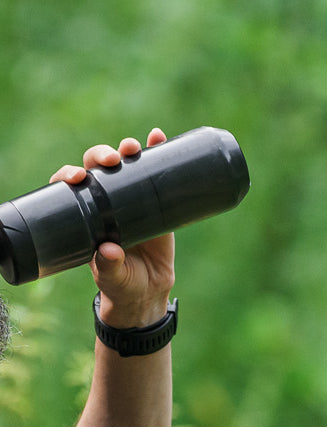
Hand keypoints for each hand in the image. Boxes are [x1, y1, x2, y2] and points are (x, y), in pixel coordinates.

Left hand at [49, 129, 174, 327]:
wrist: (148, 290)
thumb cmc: (122, 283)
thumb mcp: (112, 277)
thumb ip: (109, 266)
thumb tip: (109, 250)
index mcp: (84, 214)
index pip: (70, 186)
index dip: (68, 175)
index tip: (77, 177)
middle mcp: (104, 200)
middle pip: (96, 167)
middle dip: (100, 156)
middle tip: (112, 160)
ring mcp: (130, 196)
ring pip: (124, 163)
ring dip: (128, 149)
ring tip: (134, 147)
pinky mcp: (154, 198)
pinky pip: (154, 170)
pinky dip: (156, 150)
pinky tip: (157, 136)